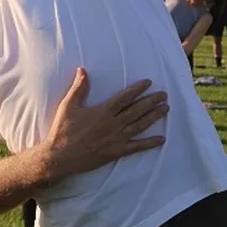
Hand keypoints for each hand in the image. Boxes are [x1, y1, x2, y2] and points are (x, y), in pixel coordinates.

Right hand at [41, 69, 168, 181]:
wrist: (60, 156)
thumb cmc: (63, 130)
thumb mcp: (68, 106)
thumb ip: (79, 88)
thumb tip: (83, 70)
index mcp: (103, 111)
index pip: (125, 97)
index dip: (138, 89)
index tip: (149, 82)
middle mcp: (113, 124)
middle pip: (137, 110)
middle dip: (152, 101)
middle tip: (164, 95)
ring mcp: (117, 139)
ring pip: (140, 125)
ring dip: (154, 117)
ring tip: (166, 109)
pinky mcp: (116, 152)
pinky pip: (137, 147)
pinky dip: (150, 143)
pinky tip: (161, 139)